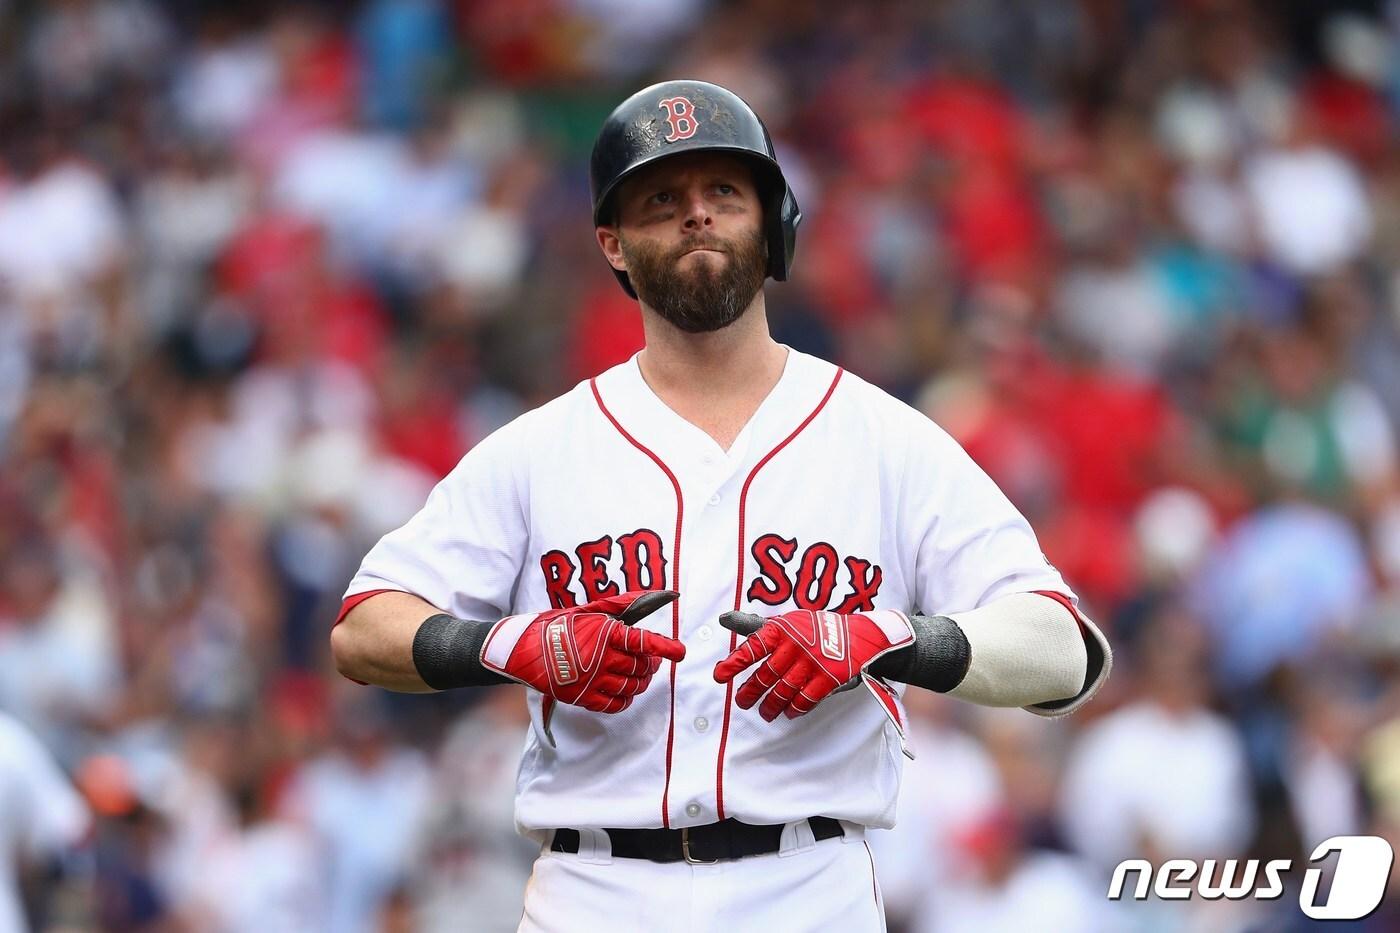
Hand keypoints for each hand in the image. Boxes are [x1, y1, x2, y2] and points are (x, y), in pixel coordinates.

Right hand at [482, 590, 683, 713]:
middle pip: (641, 666)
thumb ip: (624, 604)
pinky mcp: (582, 697)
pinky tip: (625, 691)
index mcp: (604, 632)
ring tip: (640, 674)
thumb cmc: (559, 626)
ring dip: (642, 682)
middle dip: (652, 664)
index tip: (679, 652)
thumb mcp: (590, 609)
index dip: (665, 647)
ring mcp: (591, 679)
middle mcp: (600, 657)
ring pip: (632, 687)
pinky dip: (626, 699)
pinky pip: (615, 705)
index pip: (642, 641)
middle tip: (652, 659)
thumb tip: (658, 595)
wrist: (525, 650)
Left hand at [712, 608, 912, 720]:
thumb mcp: (787, 622)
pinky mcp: (829, 678)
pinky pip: (805, 700)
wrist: (858, 636)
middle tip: (741, 702)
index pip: (753, 646)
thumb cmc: (815, 629)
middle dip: (750, 692)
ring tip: (764, 713)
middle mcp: (796, 645)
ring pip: (783, 691)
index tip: (719, 676)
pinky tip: (788, 712)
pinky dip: (794, 709)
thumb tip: (724, 620)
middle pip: (766, 676)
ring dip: (770, 706)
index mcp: (782, 629)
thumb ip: (756, 626)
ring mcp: (813, 663)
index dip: (734, 662)